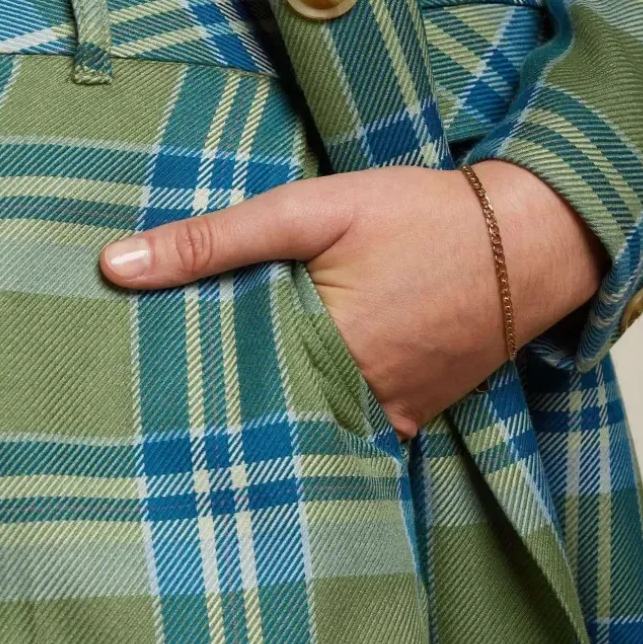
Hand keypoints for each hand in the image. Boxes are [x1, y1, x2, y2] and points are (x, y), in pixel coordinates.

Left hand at [99, 161, 607, 438]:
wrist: (528, 240)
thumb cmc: (420, 216)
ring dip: (272, 419)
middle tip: (162, 412)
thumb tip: (114, 266)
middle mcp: (355, 402)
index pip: (224, 393)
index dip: (182, 392)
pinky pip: (356, 433)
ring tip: (212, 417)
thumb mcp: (312, 211)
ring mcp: (391, 417)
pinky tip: (291, 409)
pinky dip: (324, 420)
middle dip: (220, 414)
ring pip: (309, 429)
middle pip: (265, 418)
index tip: (139, 396)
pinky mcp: (416, 415)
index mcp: (319, 356)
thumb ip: (214, 239)